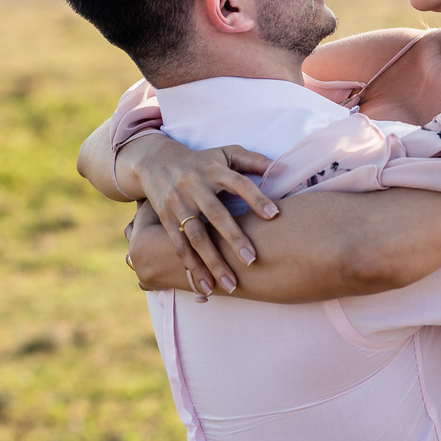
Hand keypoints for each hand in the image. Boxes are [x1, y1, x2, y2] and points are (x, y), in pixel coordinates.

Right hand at [127, 141, 275, 296]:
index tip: (274, 215)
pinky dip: (191, 267)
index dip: (256, 198)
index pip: (239, 183)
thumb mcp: (225, 153)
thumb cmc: (201, 161)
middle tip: (252, 260)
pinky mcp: (165, 219)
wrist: (155, 161)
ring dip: (212, 262)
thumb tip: (286, 168)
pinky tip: (205, 287)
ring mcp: (179, 204)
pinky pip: (179, 246)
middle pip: (216, 214)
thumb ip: (253, 160)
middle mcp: (195, 187)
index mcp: (214, 171)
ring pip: (196, 236)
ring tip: (230, 285)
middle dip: (233, 239)